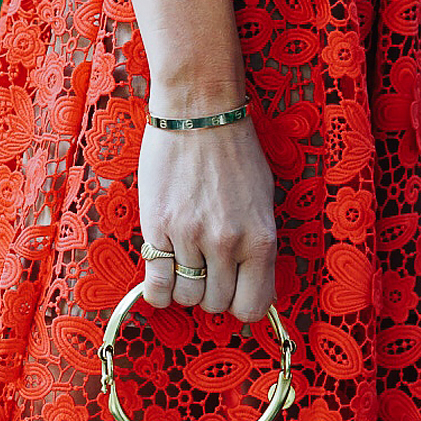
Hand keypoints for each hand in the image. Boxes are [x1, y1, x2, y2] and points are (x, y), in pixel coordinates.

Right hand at [138, 115, 278, 322]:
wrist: (199, 114)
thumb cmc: (235, 153)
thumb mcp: (264, 202)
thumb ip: (259, 246)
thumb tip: (254, 284)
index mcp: (261, 239)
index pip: (252, 306)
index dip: (241, 304)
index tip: (234, 292)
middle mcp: (227, 243)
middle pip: (215, 304)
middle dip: (211, 293)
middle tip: (207, 270)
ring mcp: (190, 237)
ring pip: (186, 296)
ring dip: (185, 288)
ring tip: (185, 264)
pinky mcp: (157, 227)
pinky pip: (156, 284)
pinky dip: (158, 289)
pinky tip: (162, 273)